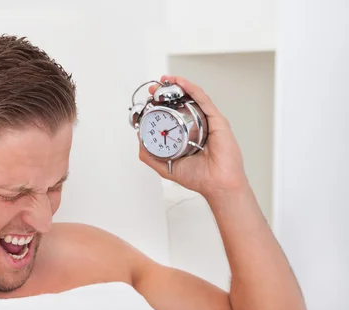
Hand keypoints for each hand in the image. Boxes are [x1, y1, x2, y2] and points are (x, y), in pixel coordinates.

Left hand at [138, 75, 247, 198]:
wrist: (216, 184)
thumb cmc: (198, 177)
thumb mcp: (165, 165)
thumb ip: (150, 154)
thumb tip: (138, 136)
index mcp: (187, 135)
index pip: (173, 114)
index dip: (161, 105)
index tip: (149, 99)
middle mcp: (198, 126)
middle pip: (183, 103)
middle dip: (167, 92)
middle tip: (154, 88)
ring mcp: (208, 122)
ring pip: (193, 98)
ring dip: (179, 86)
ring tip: (166, 80)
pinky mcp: (217, 121)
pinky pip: (204, 101)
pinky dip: (192, 89)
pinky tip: (182, 83)